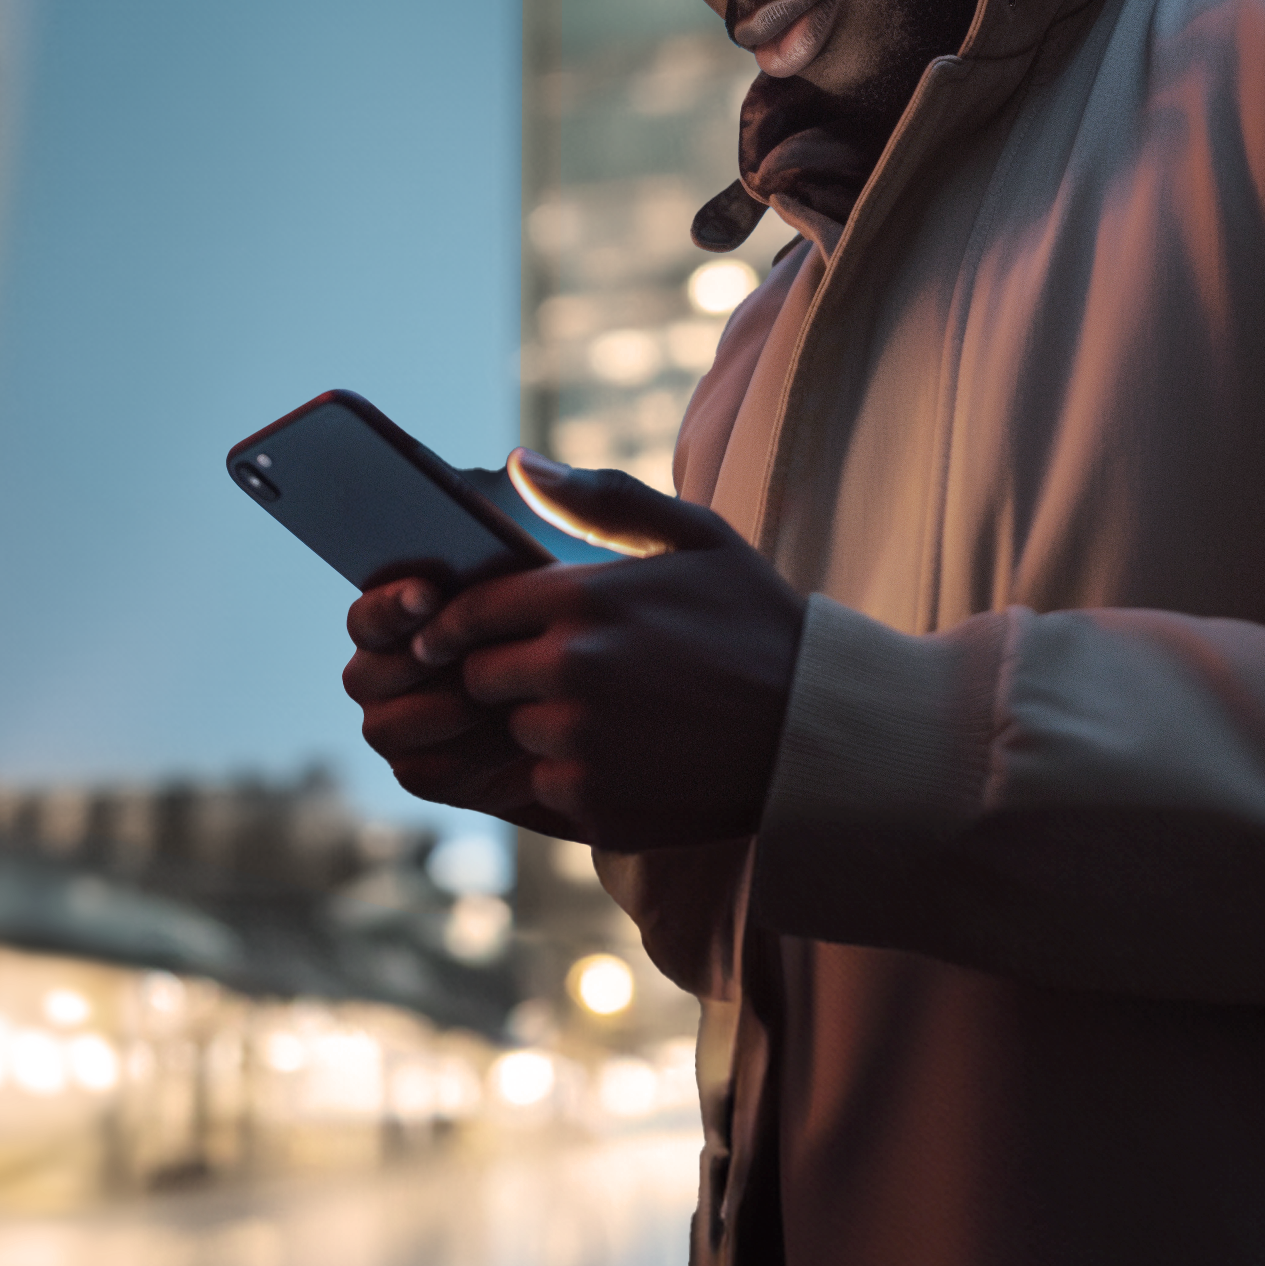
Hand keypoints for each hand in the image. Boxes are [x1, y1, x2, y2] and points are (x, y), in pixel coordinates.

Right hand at [343, 582, 582, 839]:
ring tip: (511, 696)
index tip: (430, 596)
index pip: (366, 617)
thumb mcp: (519, 599)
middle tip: (475, 658)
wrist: (577, 705)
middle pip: (364, 677)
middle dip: (422, 667)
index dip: (391, 606)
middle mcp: (373, 679)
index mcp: (385, 628)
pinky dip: (475, 755)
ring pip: (389, 728)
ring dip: (452, 711)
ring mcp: (390, 730)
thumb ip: (482, 582)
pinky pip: (427, 772)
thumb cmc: (541, 634)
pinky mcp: (419, 774)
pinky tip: (520, 737)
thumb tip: (456, 573)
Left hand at [405, 452, 808, 851]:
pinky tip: (629, 758)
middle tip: (553, 675)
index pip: (473, 612)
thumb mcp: (698, 537)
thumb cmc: (758, 623)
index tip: (445, 636)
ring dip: (541, 728)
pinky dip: (574, 777)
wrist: (819, 731)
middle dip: (503, 675)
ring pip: (515, 735)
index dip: (451, 625)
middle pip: (481, 679)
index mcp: (586, 600)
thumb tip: (518, 461)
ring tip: (607, 718)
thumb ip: (603, 499)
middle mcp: (573, 671)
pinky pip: (548, 789)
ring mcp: (583, 743)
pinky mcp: (597, 804)